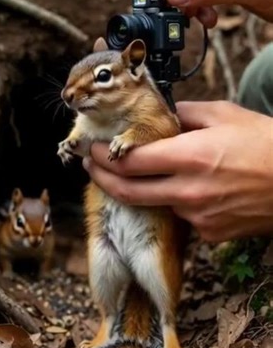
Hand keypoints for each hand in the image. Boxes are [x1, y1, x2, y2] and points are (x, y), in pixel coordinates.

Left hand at [83, 101, 272, 241]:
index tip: (92, 148)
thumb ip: (183, 113)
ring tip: (156, 170)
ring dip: (148, 188)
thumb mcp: (224, 115)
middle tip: (92, 165)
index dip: (103, 156)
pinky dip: (179, 201)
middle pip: (128, 192)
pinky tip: (196, 187)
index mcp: (190, 157)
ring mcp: (198, 217)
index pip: (130, 162)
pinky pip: (183, 216)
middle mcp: (188, 192)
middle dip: (102, 178)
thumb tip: (159, 114)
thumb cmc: (265, 144)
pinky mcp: (210, 234)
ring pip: (158, 203)